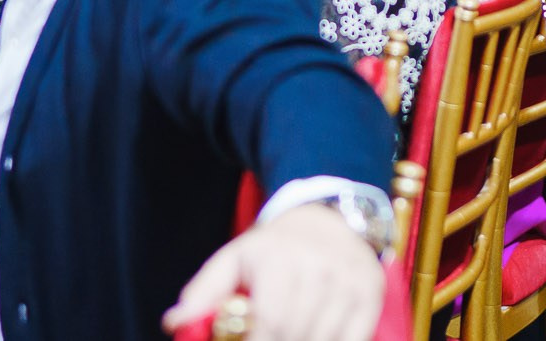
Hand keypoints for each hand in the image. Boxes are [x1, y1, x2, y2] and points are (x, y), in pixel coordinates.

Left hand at [161, 203, 382, 340]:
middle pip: (296, 334)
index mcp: (280, 258)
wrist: (328, 218)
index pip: (270, 321)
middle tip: (263, 340)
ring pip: (324, 340)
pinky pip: (353, 340)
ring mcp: (350, 281)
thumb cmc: (273, 248)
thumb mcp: (234, 259)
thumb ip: (203, 293)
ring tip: (285, 336)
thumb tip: (174, 322)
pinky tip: (313, 337)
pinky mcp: (370, 294)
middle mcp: (320, 266)